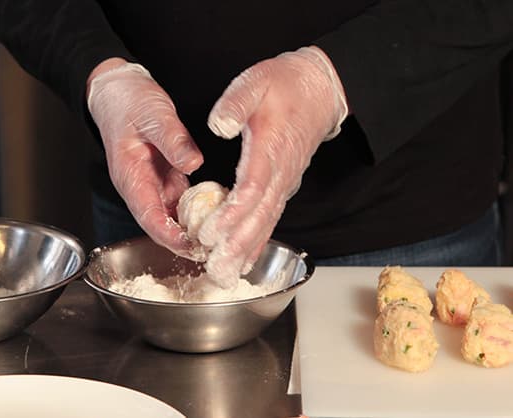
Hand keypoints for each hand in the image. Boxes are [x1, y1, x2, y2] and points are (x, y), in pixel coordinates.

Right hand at [86, 58, 203, 256]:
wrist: (119, 92)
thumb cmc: (129, 102)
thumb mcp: (153, 114)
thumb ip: (172, 139)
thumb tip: (193, 163)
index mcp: (131, 176)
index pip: (149, 216)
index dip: (170, 236)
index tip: (192, 246)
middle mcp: (141, 187)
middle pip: (162, 226)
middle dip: (186, 242)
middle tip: (216, 250)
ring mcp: (154, 185)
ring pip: (174, 217)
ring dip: (195, 230)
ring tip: (222, 240)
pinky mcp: (165, 179)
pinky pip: (183, 202)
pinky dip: (199, 211)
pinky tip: (220, 214)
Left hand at [199, 46, 347, 284]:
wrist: (319, 91)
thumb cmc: (284, 85)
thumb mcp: (256, 82)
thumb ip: (236, 103)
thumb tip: (218, 125)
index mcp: (270, 150)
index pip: (251, 189)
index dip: (231, 214)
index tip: (209, 233)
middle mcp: (279, 174)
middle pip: (259, 217)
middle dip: (236, 246)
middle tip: (216, 270)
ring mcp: (283, 184)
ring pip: (265, 224)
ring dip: (245, 252)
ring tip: (225, 275)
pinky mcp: (282, 187)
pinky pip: (269, 220)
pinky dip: (256, 243)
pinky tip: (243, 260)